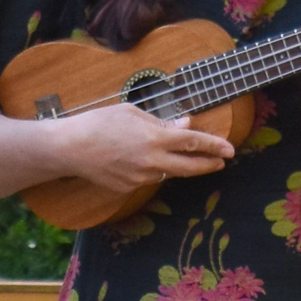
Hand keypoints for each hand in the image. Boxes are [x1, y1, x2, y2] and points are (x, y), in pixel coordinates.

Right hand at [58, 104, 234, 192]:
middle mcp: (152, 161)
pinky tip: (139, 159)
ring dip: (178, 165)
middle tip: (221, 162)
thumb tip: (185, 125)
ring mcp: (141, 177)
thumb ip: (162, 121)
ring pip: (168, 172)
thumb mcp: (132, 112)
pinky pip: (148, 177)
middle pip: (189, 166)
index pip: (193, 143)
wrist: (70, 149)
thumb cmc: (99, 123)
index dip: (214, 145)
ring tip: (184, 156)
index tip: (230, 149)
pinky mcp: (129, 187)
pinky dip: (151, 168)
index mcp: (155, 138)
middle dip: (209, 164)